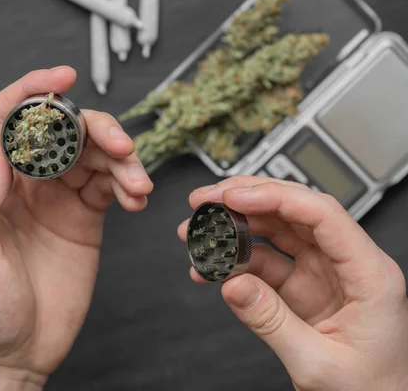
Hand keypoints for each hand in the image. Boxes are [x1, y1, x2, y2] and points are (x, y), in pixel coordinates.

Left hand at [0, 66, 152, 389]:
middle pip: (60, 131)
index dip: (32, 92)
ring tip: (136, 183)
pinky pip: (109, 185)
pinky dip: (127, 184)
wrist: (14, 353)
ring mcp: (55, 199)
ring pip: (91, 155)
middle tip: (120, 146)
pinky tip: (136, 198)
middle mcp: (22, 183)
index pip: (5, 121)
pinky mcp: (83, 218)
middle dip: (94, 127)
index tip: (62, 77)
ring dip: (120, 159)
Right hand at [179, 176, 407, 390]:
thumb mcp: (318, 363)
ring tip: (199, 229)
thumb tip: (233, 284)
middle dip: (245, 200)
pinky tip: (212, 266)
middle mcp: (345, 264)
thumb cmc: (368, 390)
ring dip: (234, 226)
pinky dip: (234, 260)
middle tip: (206, 201)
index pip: (322, 215)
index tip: (233, 197)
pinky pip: (264, 261)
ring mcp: (322, 273)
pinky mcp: (302, 287)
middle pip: (294, 212)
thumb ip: (271, 322)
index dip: (274, 197)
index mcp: (368, 274)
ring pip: (275, 231)